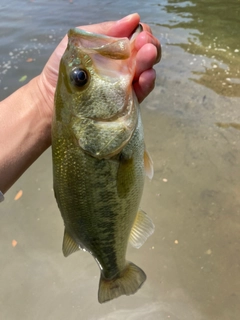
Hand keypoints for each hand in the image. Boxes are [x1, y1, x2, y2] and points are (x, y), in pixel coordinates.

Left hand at [38, 13, 160, 119]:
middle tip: (144, 44)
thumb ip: (104, 31)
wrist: (50, 98)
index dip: (141, 33)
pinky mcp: (125, 102)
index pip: (136, 38)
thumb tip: (133, 19)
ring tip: (147, 55)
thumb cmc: (62, 68)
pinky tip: (146, 75)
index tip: (138, 33)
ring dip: (150, 61)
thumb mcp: (79, 41)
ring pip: (146, 70)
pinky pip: (141, 91)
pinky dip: (148, 83)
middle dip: (150, 45)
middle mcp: (123, 66)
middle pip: (145, 53)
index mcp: (114, 50)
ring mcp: (125, 84)